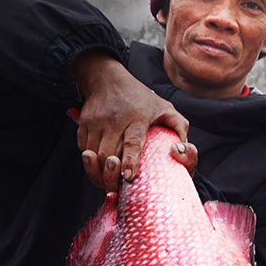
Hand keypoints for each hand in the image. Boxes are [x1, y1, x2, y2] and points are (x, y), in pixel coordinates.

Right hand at [72, 51, 189, 191]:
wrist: (107, 79)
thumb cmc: (141, 98)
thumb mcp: (165, 107)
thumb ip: (179, 126)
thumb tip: (182, 148)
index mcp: (137, 117)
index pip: (132, 142)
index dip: (130, 161)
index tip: (128, 177)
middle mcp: (114, 119)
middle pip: (109, 154)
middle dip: (112, 174)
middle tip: (119, 187)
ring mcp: (96, 121)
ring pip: (94, 155)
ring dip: (100, 170)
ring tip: (110, 179)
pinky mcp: (83, 124)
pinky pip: (84, 149)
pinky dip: (92, 160)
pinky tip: (101, 163)